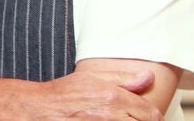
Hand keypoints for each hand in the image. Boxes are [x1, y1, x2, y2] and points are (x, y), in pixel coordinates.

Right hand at [22, 70, 161, 120]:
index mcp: (114, 97)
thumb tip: (149, 76)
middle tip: (133, 117)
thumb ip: (124, 80)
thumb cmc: (65, 93)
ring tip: (119, 119)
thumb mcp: (93, 78)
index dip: (151, 115)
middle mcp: (111, 116)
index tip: (145, 115)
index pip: (151, 113)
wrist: (42, 110)